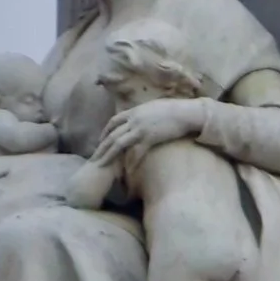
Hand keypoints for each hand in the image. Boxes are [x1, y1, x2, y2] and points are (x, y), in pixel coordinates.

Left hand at [93, 99, 212, 167]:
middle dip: (102, 147)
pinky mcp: (150, 138)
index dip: (105, 132)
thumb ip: (142, 114)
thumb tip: (138, 120)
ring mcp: (141, 129)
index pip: (113, 121)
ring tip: (102, 166)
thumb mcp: (152, 108)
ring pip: (119, 143)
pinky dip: (130, 162)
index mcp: (134, 111)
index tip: (100, 141)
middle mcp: (134, 119)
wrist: (184, 112)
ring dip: (109, 156)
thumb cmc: (172, 110)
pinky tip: (126, 172)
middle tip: (94, 158)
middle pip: (112, 134)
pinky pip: (136, 152)